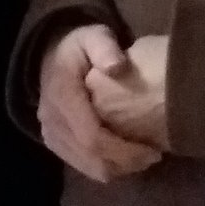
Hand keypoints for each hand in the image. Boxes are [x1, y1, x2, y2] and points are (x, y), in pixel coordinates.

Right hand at [39, 24, 162, 182]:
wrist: (50, 57)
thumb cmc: (80, 48)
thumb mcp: (93, 37)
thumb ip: (104, 48)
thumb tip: (116, 66)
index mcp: (62, 96)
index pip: (91, 137)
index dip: (122, 150)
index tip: (152, 151)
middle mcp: (52, 119)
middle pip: (91, 157)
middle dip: (125, 163)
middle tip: (154, 157)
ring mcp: (51, 134)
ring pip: (87, 166)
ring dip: (118, 168)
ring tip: (143, 158)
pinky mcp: (55, 143)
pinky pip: (81, 166)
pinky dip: (106, 167)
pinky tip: (126, 159)